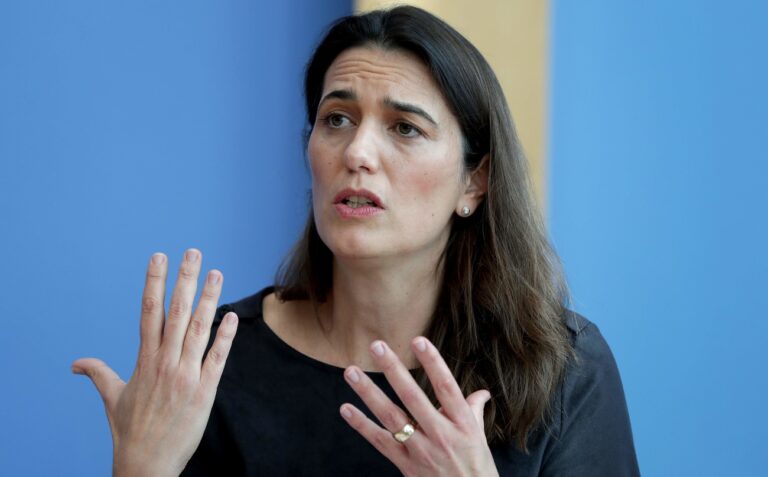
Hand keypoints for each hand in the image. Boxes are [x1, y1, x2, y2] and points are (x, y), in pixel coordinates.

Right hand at [72, 249, 237, 476]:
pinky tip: (231, 317)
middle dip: (184, 280)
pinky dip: (224, 338)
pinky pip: (216, 359)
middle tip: (192, 253)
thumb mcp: (112, 398)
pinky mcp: (204, 391)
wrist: (147, 464)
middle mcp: (165, 363)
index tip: (159, 257)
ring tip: (216, 273)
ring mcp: (186, 376)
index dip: (154, 282)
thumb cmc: (130, 431)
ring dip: (209, 300)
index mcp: (144, 360)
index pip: (148, 312)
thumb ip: (99, 374)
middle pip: (176, 312)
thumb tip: (77, 364)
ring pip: (198, 329)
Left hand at [340, 338, 498, 476]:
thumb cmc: (476, 468)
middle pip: (413, 397)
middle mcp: (441, 434)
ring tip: (351, 372)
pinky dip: (361, 425)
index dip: (433, 363)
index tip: (418, 340)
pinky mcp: (406, 464)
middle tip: (376, 346)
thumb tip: (481, 393)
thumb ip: (474, 411)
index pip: (446, 387)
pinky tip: (346, 409)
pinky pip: (380, 441)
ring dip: (369, 392)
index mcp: (462, 423)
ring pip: (391, 417)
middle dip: (393, 370)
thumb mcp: (479, 437)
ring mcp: (421, 450)